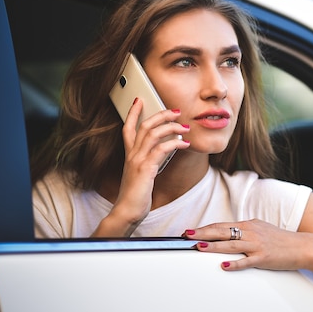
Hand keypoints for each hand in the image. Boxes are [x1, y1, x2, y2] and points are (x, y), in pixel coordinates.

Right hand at [94, 99, 188, 236]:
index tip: (139, 100)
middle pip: (145, 126)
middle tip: (176, 111)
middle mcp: (132, 155)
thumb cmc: (136, 196)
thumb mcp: (141, 175)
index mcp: (130, 155)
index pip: (127, 128)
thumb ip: (149, 162)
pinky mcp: (145, 169)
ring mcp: (137, 161)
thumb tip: (163, 152)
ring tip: (185, 127)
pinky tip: (185, 144)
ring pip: (153, 134)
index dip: (132, 113)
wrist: (127, 212)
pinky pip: (161, 149)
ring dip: (171, 127)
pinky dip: (175, 143)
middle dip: (161, 114)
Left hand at [182, 219, 305, 270]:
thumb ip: (244, 230)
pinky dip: (235, 263)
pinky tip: (224, 266)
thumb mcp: (260, 229)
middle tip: (187, 235)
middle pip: (222, 231)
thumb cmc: (281, 240)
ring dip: (214, 246)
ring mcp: (257, 245)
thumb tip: (228, 233)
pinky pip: (247, 261)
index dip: (204, 228)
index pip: (221, 225)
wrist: (302, 246)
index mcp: (248, 225)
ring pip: (231, 245)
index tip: (191, 231)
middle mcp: (250, 232)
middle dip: (203, 233)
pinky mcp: (263, 257)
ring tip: (199, 247)